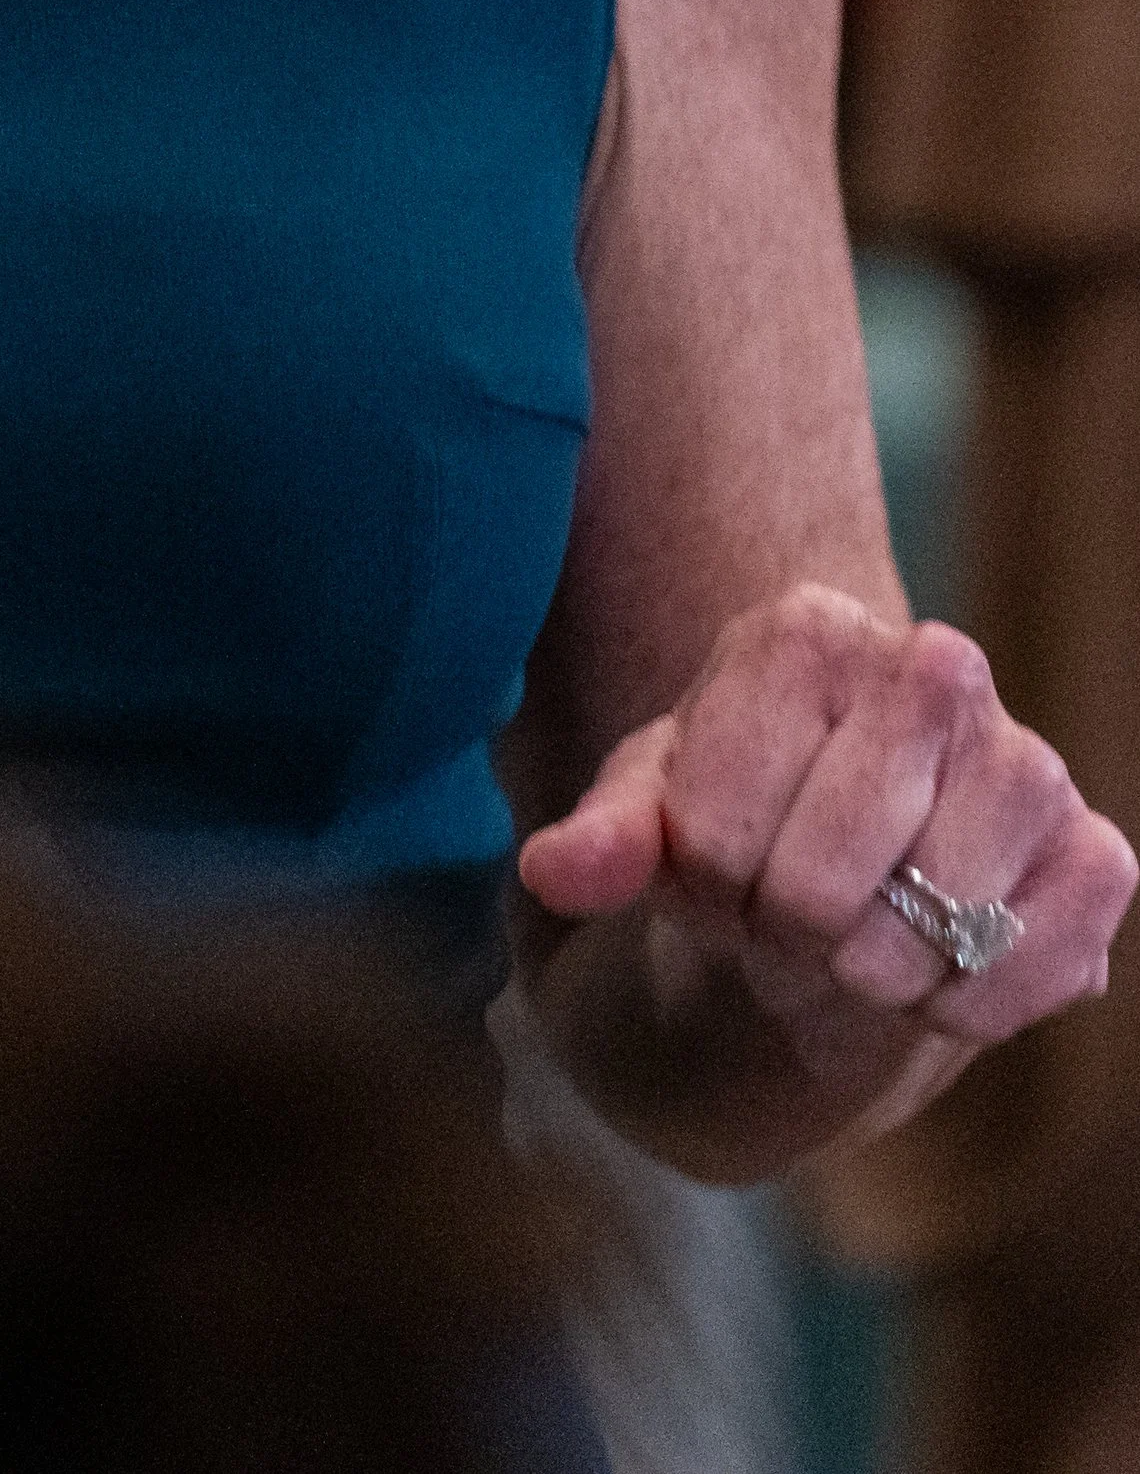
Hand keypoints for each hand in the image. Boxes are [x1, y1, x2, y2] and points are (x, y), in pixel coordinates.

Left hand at [519, 587, 1137, 1107]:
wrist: (845, 868)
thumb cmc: (737, 823)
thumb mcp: (653, 815)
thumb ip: (604, 840)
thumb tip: (553, 871)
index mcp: (803, 632)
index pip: (714, 821)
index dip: (702, 885)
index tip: (716, 871)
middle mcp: (932, 664)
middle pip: (818, 880)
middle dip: (784, 932)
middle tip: (787, 915)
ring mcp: (1025, 756)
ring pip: (930, 925)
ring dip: (873, 975)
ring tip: (857, 938)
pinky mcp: (1093, 851)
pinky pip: (1040, 961)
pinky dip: (972, 1007)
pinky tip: (936, 978)